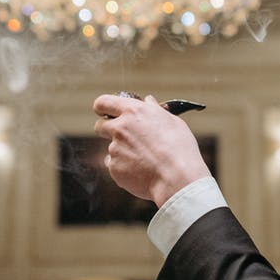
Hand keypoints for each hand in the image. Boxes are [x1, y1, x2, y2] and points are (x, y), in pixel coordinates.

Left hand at [93, 93, 210, 205]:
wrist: (176, 178)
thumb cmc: (179, 148)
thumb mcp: (172, 121)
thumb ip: (155, 110)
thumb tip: (148, 101)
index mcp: (133, 112)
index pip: (104, 102)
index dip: (102, 107)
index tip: (104, 112)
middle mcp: (120, 128)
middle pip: (100, 126)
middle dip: (107, 130)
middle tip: (124, 137)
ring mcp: (115, 149)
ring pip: (113, 149)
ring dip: (124, 153)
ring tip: (147, 161)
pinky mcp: (114, 168)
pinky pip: (117, 166)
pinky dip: (127, 168)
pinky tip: (144, 172)